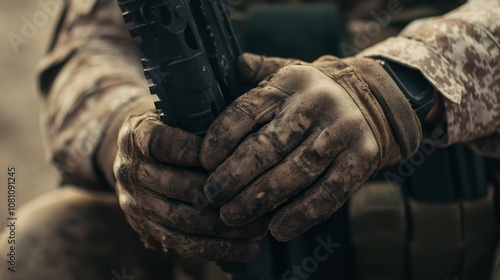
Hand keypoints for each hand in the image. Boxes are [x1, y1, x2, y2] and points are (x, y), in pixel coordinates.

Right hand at [113, 110, 267, 260]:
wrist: (130, 155)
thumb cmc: (168, 129)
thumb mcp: (173, 114)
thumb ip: (199, 122)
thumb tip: (242, 138)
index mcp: (138, 136)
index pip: (164, 144)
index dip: (195, 151)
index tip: (229, 157)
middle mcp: (133, 171)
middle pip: (178, 186)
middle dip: (222, 195)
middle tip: (258, 199)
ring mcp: (137, 203)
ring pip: (183, 220)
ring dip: (225, 228)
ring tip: (259, 229)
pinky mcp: (147, 228)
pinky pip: (183, 244)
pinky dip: (217, 249)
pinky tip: (246, 249)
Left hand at [200, 53, 421, 241]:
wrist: (379, 98)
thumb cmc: (318, 93)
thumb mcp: (292, 72)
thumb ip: (262, 70)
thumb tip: (236, 64)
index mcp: (290, 83)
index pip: (247, 110)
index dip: (221, 137)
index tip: (204, 161)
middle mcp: (316, 104)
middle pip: (268, 145)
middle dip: (234, 176)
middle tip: (212, 196)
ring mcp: (341, 132)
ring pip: (295, 172)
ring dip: (261, 200)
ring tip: (233, 217)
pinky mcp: (363, 158)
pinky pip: (329, 192)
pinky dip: (302, 214)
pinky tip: (278, 229)